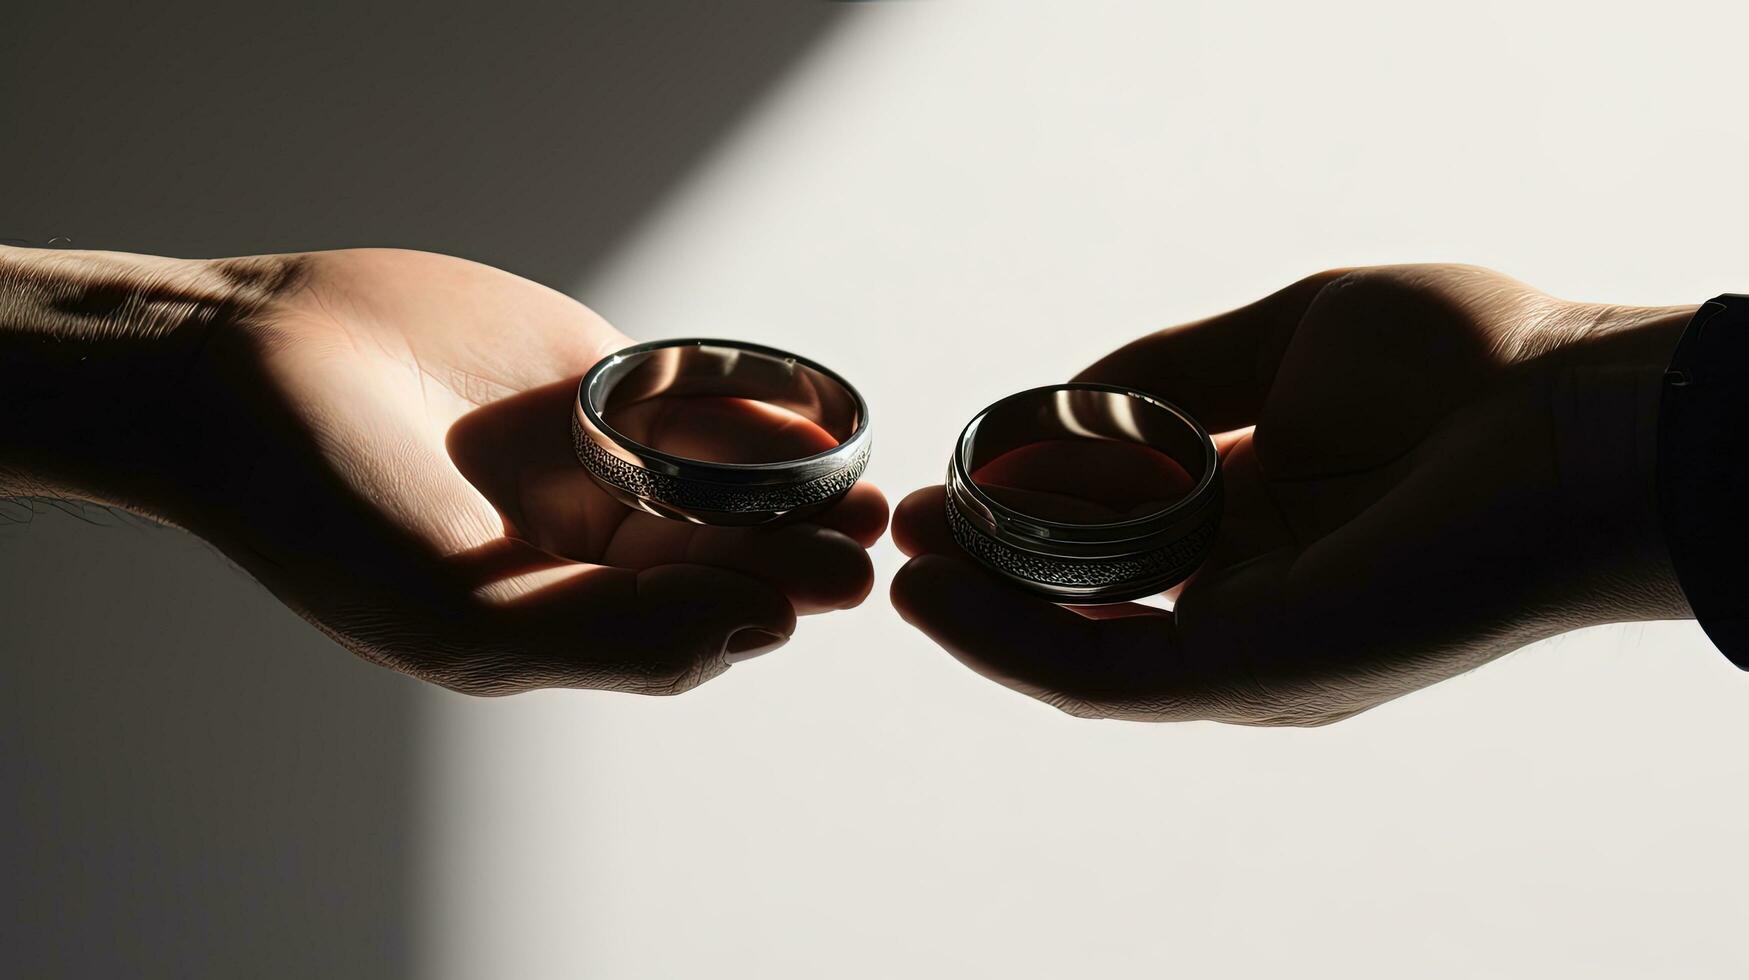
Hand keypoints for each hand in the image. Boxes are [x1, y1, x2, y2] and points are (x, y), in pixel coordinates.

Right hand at [1, 247, 885, 694]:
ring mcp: (587, 458)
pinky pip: (687, 398)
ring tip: (857, 485)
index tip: (825, 591)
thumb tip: (758, 631)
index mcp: (549, 614)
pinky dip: (746, 411)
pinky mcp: (588, 377)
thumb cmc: (326, 512)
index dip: (756, 609)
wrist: (239, 368)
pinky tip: (804, 417)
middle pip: (715, 554)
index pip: (681, 626)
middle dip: (790, 551)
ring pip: (715, 479)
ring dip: (787, 485)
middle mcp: (578, 544)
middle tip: (862, 543)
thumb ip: (611, 632)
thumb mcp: (463, 611)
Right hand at [891, 266, 1691, 724]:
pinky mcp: (1246, 673)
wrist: (1576, 418)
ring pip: (1079, 647)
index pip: (1124, 532)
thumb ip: (1167, 376)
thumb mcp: (1283, 339)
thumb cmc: (1466, 366)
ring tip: (903, 566)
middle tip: (910, 527)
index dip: (1034, 508)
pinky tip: (939, 594)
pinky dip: (1009, 643)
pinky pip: (1099, 672)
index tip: (961, 475)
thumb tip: (1057, 406)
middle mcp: (1251, 598)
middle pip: (1089, 596)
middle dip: (993, 566)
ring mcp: (1247, 646)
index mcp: (1268, 524)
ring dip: (982, 613)